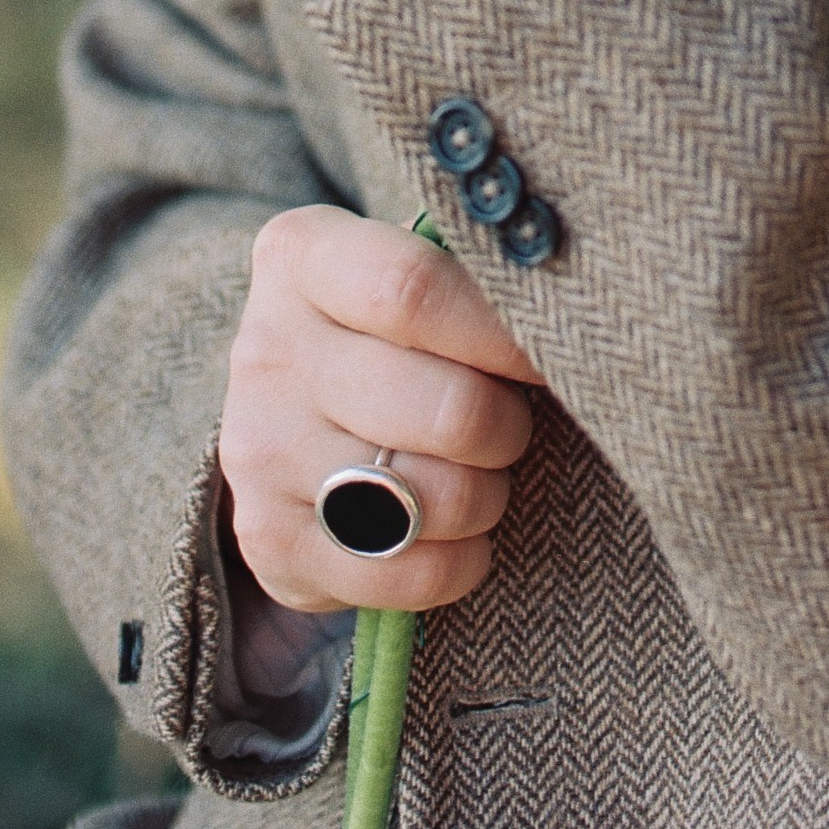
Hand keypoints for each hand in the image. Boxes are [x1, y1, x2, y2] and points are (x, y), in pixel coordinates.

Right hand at [219, 204, 545, 616]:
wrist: (288, 415)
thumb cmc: (386, 329)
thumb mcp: (410, 268)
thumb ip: (471, 276)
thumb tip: (568, 313)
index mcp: (303, 256)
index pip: (414, 290)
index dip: (503, 335)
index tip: (544, 360)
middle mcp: (268, 349)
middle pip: (444, 408)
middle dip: (507, 428)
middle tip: (514, 422)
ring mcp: (260, 450)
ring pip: (429, 498)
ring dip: (486, 496)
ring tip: (482, 473)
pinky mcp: (271, 541)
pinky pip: (404, 572)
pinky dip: (458, 562)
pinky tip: (458, 534)